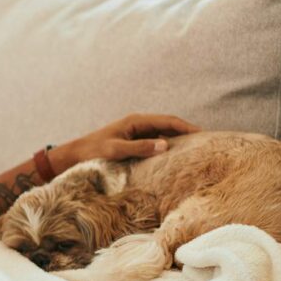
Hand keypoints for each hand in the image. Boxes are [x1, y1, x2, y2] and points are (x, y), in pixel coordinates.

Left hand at [50, 113, 200, 172]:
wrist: (75, 155)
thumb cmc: (93, 151)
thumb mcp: (116, 150)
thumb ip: (139, 147)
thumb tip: (165, 145)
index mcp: (136, 121)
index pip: (168, 121)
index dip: (186, 127)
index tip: (203, 134)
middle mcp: (138, 124)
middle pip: (168, 126)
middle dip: (187, 132)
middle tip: (206, 142)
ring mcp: (136, 133)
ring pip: (163, 135)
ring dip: (178, 141)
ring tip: (195, 150)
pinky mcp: (133, 143)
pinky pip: (155, 143)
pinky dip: (166, 148)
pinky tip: (174, 159)